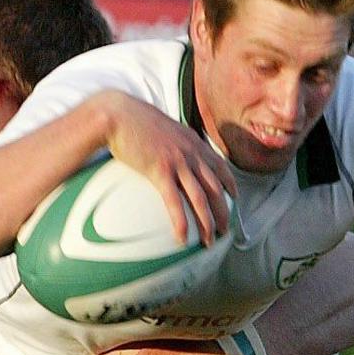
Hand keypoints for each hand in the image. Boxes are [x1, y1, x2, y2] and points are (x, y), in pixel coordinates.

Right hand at [97, 91, 235, 242]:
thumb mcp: (163, 128)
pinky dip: (181, 222)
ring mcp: (178, 162)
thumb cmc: (135, 121)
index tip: (234, 198)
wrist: (119, 114)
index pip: (220, 166)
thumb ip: (173, 142)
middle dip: (223, 212)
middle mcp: (192, 153)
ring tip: (208, 240)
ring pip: (201, 198)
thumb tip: (170, 152)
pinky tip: (182, 238)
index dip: (230, 184)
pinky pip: (174, 202)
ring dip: (207, 222)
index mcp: (194, 143)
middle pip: (215, 188)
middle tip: (224, 231)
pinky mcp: (160, 171)